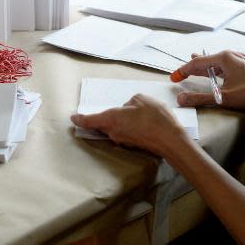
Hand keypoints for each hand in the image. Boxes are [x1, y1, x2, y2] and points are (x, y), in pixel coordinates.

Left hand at [71, 94, 188, 156]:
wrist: (171, 140)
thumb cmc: (155, 118)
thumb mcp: (141, 100)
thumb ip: (129, 102)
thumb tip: (127, 109)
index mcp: (111, 119)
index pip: (89, 120)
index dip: (80, 119)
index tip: (73, 118)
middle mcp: (113, 132)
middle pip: (102, 124)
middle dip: (105, 117)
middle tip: (113, 110)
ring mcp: (122, 140)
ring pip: (115, 128)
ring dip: (120, 122)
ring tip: (136, 114)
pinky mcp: (132, 144)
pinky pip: (125, 133)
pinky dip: (129, 127)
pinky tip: (141, 122)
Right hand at [172, 50, 244, 108]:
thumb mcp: (222, 97)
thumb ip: (199, 98)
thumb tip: (180, 99)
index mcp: (223, 58)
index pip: (196, 63)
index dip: (182, 71)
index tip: (174, 78)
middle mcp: (231, 55)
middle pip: (206, 61)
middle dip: (192, 68)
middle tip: (181, 75)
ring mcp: (241, 59)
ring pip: (217, 63)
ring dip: (204, 68)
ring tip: (195, 68)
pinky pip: (226, 65)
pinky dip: (216, 70)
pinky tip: (217, 73)